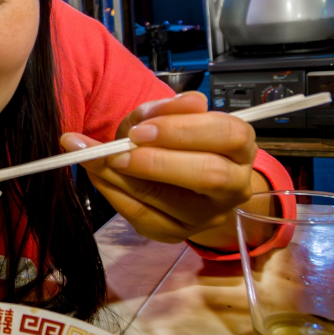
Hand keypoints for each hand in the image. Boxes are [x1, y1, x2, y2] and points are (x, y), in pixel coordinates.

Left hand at [62, 91, 266, 244]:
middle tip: (117, 152)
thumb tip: (189, 101)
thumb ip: (169, 109)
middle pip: (210, 175)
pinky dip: (116, 195)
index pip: (228, 135)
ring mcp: (209, 215)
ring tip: (94, 159)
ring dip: (126, 179)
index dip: (183, 131)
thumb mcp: (164, 117)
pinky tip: (98, 176)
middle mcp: (233, 185)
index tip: (140, 130)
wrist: (170, 177)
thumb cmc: (172, 140)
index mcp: (238, 147)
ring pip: (174, 203)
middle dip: (158, 162)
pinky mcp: (179, 233)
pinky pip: (147, 219)